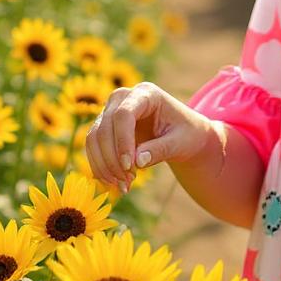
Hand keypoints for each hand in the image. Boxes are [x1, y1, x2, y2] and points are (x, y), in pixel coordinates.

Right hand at [85, 82, 216, 191]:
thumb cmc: (187, 134)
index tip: (130, 167)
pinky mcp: (104, 127)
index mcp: (146, 93)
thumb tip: (137, 162)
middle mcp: (123, 98)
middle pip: (105, 127)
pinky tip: (113, 183)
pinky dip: (100, 167)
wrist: (184, 134)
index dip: (122, 141)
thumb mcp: (181, 142)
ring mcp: (110, 111)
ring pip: (94, 138)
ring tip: (122, 186)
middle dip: (113, 159)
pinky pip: (93, 148)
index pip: (123, 114)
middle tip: (127, 183)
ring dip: (104, 166)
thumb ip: (161, 149)